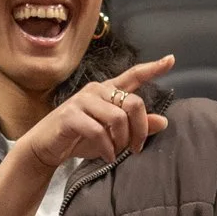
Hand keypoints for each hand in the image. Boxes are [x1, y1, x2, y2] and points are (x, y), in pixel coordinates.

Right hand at [15, 56, 173, 173]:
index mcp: (107, 91)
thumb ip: (135, 126)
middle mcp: (96, 91)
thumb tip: (163, 121)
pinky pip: (98, 131)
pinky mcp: (70, 116)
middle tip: (136, 148)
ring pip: (118, 118)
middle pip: (133, 102)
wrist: (46, 147)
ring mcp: (82, 101)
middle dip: (140, 128)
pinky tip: (107, 156)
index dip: (153, 68)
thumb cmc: (79, 138)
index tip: (170, 60)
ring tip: (117, 152)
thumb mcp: (112, 134)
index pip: (133, 75)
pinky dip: (107, 148)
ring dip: (122, 140)